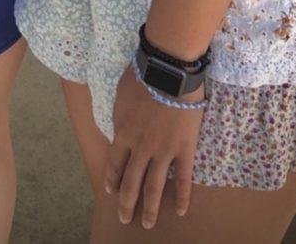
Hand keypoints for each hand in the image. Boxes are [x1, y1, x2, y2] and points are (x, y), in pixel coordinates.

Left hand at [104, 64, 205, 227]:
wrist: (168, 71)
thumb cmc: (141, 76)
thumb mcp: (120, 95)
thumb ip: (120, 115)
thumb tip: (119, 127)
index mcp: (123, 133)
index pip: (115, 164)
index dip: (113, 179)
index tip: (111, 192)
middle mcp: (141, 148)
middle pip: (131, 181)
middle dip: (127, 202)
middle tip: (125, 218)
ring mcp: (163, 151)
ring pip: (154, 186)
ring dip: (150, 207)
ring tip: (148, 224)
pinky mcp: (184, 149)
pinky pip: (183, 178)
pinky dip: (182, 196)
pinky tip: (181, 210)